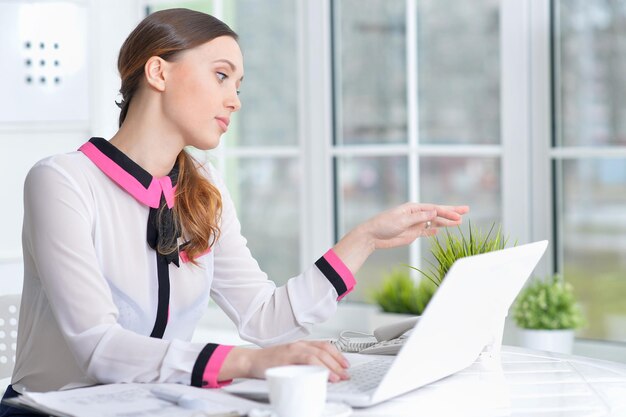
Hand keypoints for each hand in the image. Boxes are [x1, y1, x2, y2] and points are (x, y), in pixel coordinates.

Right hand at [219, 341, 349, 382]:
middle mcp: (299, 344)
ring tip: (338, 377)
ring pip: (317, 355)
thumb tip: (321, 374)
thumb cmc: (270, 362)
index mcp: (301, 344)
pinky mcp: (286, 357)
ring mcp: (293, 350)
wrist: (251, 361)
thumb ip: (304, 363)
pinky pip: (306, 360)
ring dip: (330, 366)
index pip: (325, 345)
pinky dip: (318, 367)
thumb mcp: (291, 360)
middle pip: (324, 350)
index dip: (337, 354)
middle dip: (337, 363)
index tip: (345, 364)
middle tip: (345, 374)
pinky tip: (323, 375)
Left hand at [332, 203, 468, 273]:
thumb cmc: (384, 225)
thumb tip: (434, 212)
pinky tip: (441, 231)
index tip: (459, 215)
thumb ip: (419, 217)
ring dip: (446, 223)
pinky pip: (426, 231)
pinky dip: (434, 231)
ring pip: (434, 223)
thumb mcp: (402, 220)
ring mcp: (415, 224)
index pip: (434, 209)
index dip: (447, 212)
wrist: (372, 236)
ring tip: (459, 222)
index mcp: (413, 208)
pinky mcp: (412, 233)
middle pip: (437, 213)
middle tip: (466, 210)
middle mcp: (416, 214)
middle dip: (451, 212)